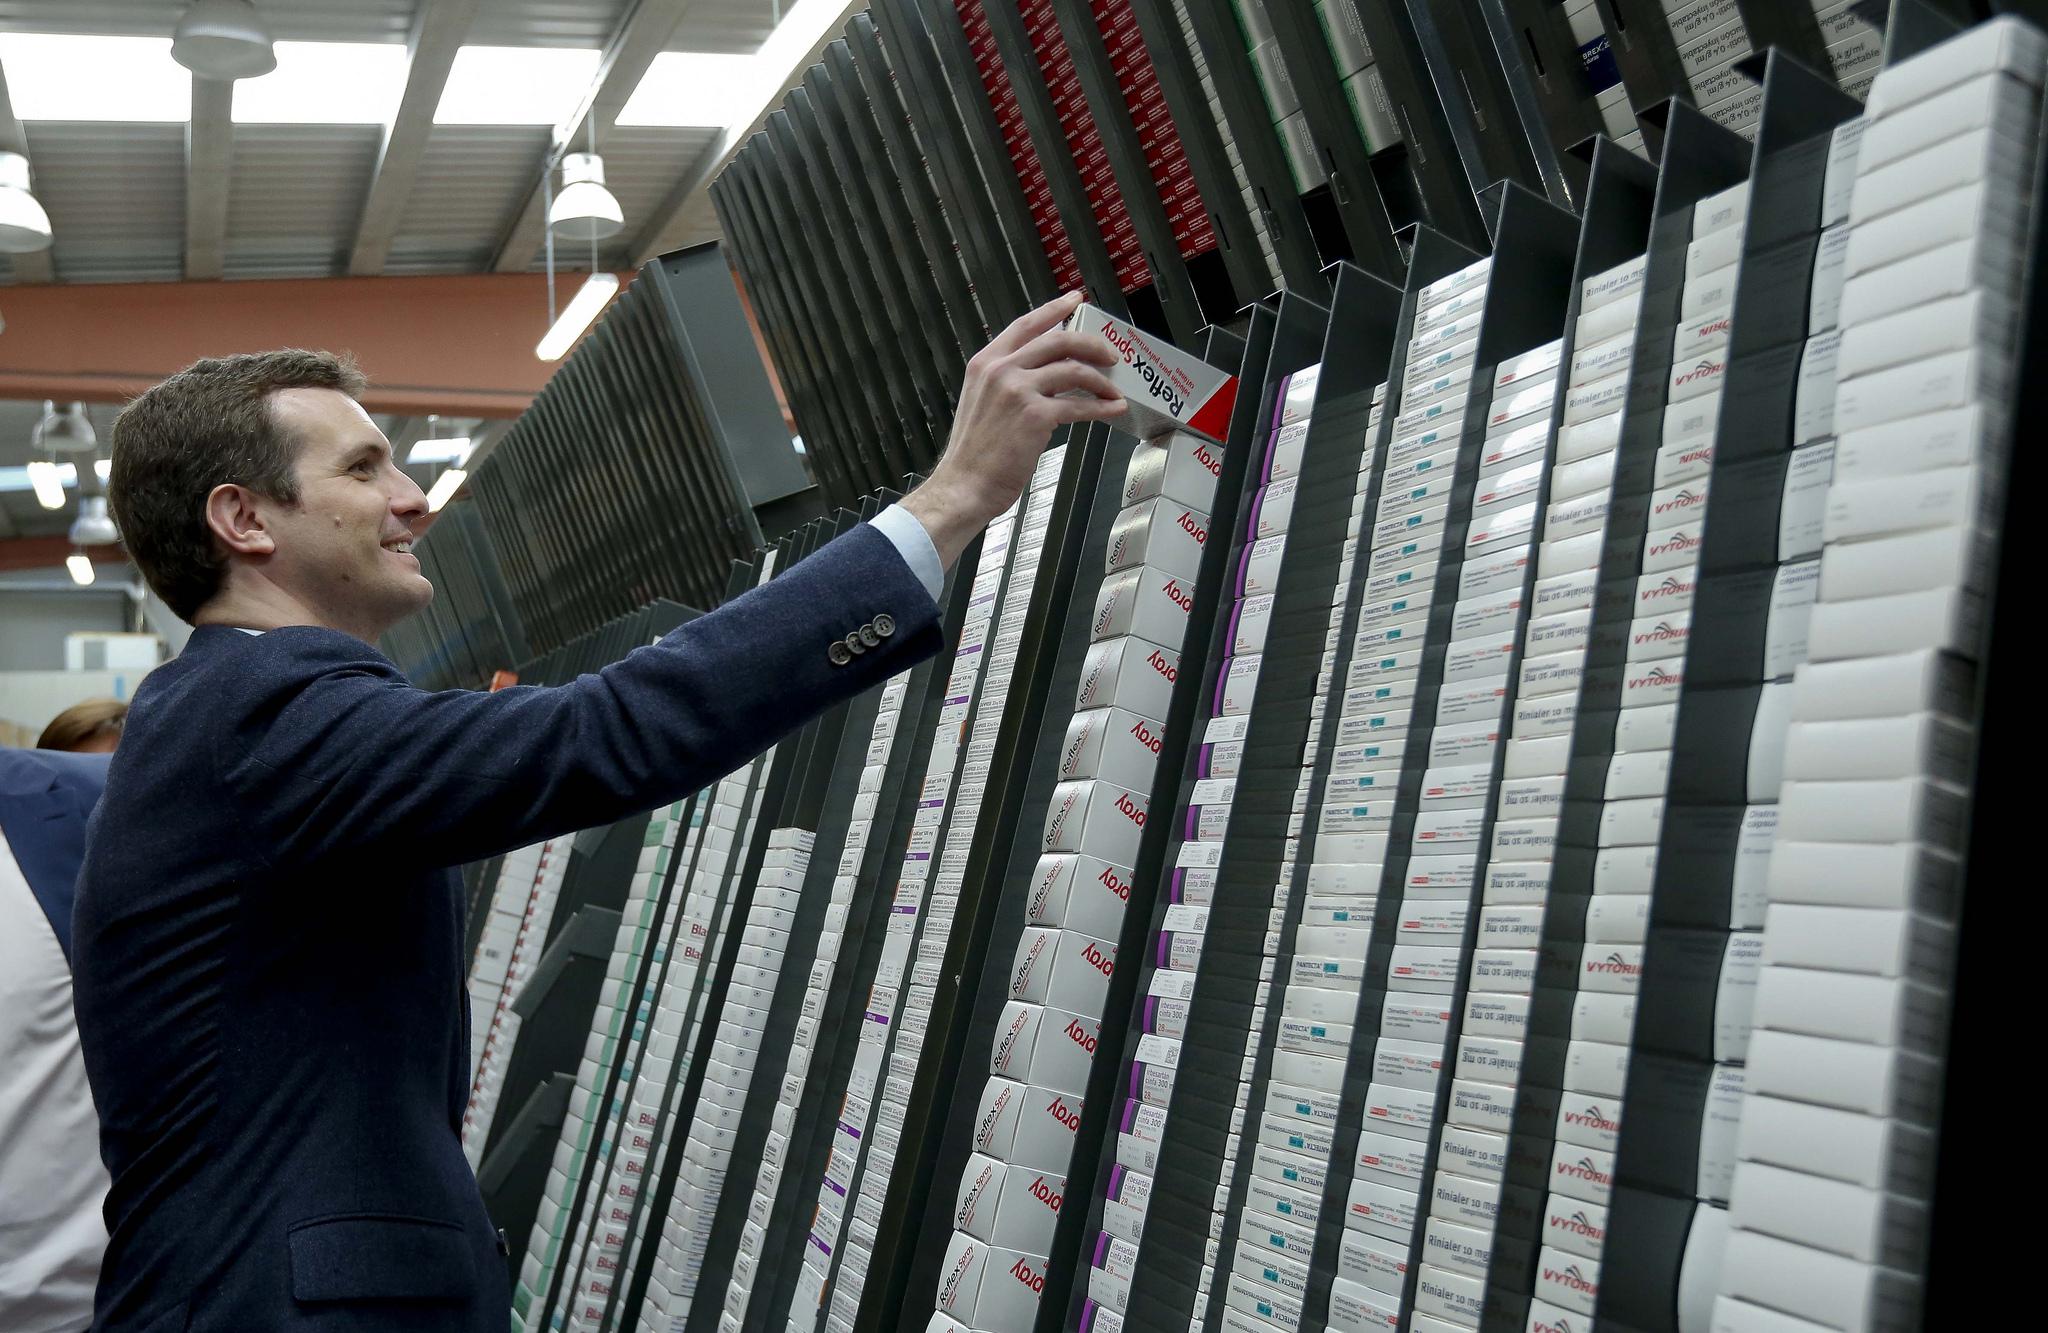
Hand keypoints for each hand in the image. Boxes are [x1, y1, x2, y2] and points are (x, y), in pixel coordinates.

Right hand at [901, 291, 1124, 568]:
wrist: (963, 485)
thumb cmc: (972, 455)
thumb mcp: (982, 403)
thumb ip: (1007, 383)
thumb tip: (1045, 377)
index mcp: (985, 363)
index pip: (1026, 324)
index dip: (1054, 309)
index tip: (1075, 300)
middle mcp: (1001, 369)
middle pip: (1058, 340)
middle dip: (1091, 344)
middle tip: (1109, 353)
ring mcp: (1018, 390)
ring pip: (1073, 369)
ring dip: (1102, 379)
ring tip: (1114, 389)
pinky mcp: (1035, 415)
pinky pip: (1079, 404)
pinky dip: (1102, 406)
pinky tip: (1112, 409)